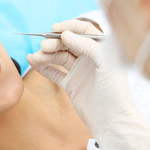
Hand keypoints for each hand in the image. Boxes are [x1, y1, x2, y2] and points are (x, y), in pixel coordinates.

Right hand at [28, 19, 149, 149]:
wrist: (111, 122)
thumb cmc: (115, 93)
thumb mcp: (107, 64)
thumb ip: (88, 46)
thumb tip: (66, 34)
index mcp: (102, 50)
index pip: (84, 31)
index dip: (70, 27)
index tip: (55, 28)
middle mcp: (90, 58)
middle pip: (68, 43)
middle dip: (55, 43)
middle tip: (43, 46)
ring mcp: (79, 71)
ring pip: (59, 57)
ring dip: (46, 55)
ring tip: (34, 57)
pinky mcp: (70, 84)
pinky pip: (54, 72)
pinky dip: (43, 67)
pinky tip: (33, 62)